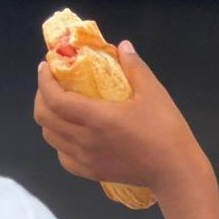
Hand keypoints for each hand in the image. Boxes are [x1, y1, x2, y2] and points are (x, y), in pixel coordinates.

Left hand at [33, 42, 210, 198]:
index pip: (54, 99)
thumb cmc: (165, 130)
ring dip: (49, 117)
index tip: (46, 66)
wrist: (176, 171)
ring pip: (50, 137)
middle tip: (52, 83)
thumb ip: (134, 66)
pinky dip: (59, 141)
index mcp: (96, 117)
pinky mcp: (91, 173)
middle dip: (42, 96)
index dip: (44, 80)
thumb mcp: (153, 92)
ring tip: (60, 104)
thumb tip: (123, 45)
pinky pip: (63, 156)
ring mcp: (86, 159)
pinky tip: (71, 132)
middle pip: (44, 117)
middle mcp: (84, 140)